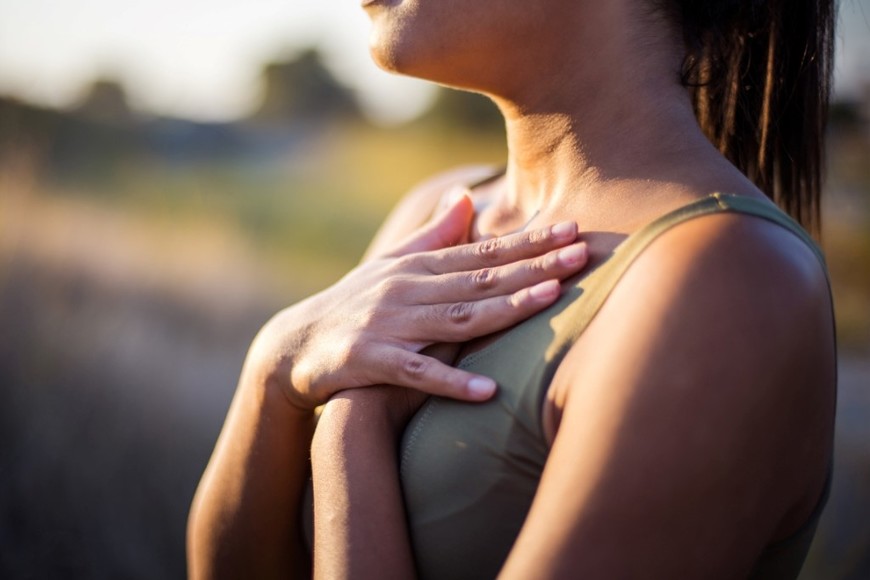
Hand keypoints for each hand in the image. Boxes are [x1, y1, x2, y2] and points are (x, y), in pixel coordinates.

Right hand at [248, 193, 588, 409]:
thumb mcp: (392, 265)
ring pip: (456, 317)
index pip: (483, 253)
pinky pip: (415, 373)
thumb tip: (465, 197)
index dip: (529, 243)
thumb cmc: (354, 303)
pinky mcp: (368, 360)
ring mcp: (388, 324)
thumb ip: (433, 235)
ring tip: (550, 300)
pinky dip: (450, 382)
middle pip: (480, 279)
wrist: (294, 345)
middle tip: (582, 253)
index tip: (572, 230)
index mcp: (418, 267)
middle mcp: (407, 289)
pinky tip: (488, 391)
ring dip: (504, 309)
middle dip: (534, 266)